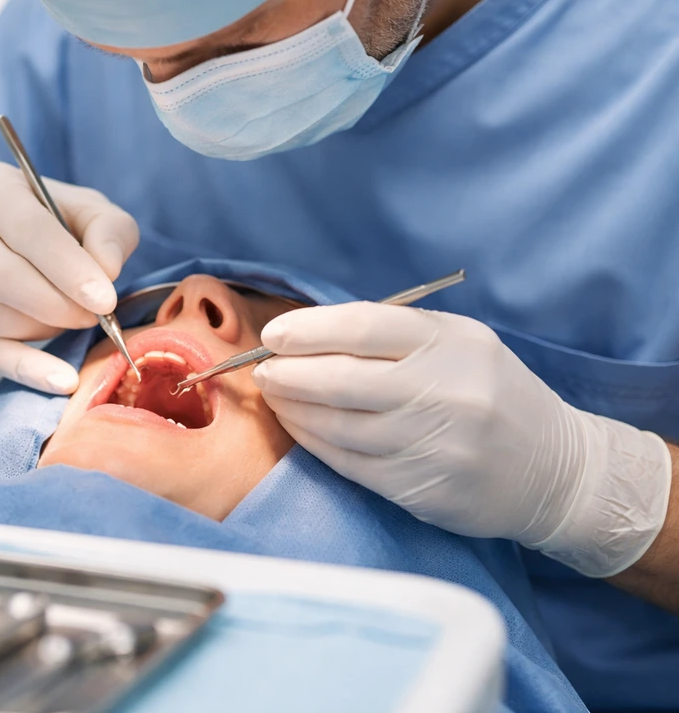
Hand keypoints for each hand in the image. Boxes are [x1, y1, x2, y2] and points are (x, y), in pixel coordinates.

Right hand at [0, 161, 138, 393]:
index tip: (105, 300)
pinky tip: (60, 380)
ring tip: (67, 323)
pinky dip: (25, 369)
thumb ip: (106, 228)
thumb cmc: (26, 224)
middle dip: (59, 306)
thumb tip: (109, 269)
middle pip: (5, 278)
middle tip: (93, 317)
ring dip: (42, 330)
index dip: (69, 268)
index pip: (29, 229)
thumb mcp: (72, 207)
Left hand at [253, 302, 670, 576]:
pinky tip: (300, 427)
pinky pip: (348, 462)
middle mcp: (443, 392)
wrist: (552, 469)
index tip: (274, 335)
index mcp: (451, 343)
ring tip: (275, 397)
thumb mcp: (460, 343)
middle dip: (288, 373)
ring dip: (293, 410)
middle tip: (263, 370)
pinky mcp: (419, 488)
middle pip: (340, 379)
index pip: (362, 327)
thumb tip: (311, 333)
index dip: (308, 330)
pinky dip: (314, 442)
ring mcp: (431, 444)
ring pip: (337, 425)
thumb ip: (394, 334)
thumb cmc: (490, 392)